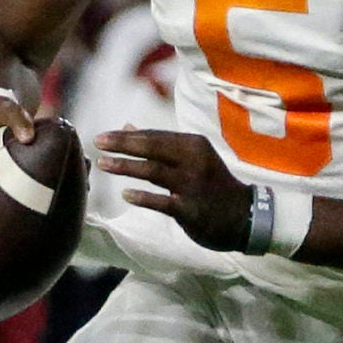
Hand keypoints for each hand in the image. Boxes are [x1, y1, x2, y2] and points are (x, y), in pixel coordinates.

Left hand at [96, 128, 253, 250]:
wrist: (244, 215)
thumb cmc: (213, 184)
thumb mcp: (193, 158)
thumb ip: (160, 144)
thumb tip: (128, 126)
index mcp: (193, 144)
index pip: (154, 136)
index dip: (127, 136)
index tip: (103, 136)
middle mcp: (193, 160)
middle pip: (152, 148)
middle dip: (122, 144)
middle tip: (98, 142)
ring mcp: (192, 185)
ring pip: (153, 172)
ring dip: (126, 167)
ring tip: (102, 164)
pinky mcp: (190, 209)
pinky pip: (161, 202)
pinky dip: (143, 197)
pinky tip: (125, 195)